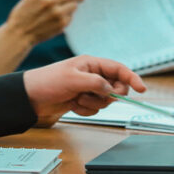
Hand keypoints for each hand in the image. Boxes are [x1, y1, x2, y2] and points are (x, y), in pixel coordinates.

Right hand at [5, 0, 82, 45]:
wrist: (19, 34)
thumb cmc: (22, 15)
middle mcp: (49, 0)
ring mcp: (57, 12)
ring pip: (73, 5)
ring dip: (70, 7)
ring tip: (62, 11)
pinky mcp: (61, 23)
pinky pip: (70, 17)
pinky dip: (66, 18)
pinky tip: (56, 20)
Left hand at [23, 55, 145, 125]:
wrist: (31, 97)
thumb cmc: (48, 81)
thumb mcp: (73, 79)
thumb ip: (95, 83)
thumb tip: (111, 89)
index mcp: (91, 64)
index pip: (118, 69)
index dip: (132, 78)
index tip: (142, 89)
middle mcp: (92, 75)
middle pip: (115, 88)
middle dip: (106, 95)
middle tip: (93, 95)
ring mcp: (87, 89)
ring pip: (105, 101)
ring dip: (92, 104)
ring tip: (76, 99)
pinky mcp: (82, 100)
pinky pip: (94, 109)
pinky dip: (85, 110)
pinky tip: (72, 105)